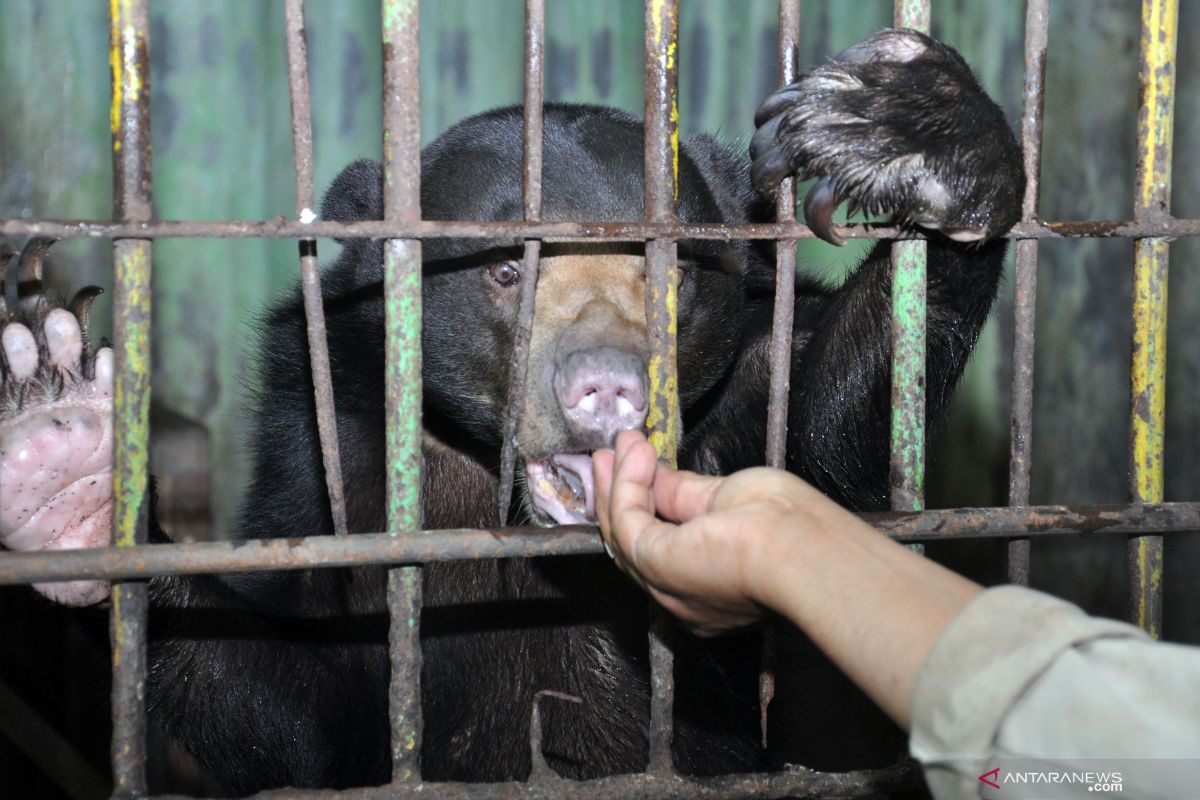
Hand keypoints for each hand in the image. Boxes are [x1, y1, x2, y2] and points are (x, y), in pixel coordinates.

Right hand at [593, 429, 982, 728]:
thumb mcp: (727, 498)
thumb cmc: (787, 525)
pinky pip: (626, 521)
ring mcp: (666, 586)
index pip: (664, 544)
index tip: (638, 466)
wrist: (799, 547)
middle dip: (619, 494)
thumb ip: (684, 492)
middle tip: (610, 455)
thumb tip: (654, 475)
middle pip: (634, 543)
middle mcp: (684, 596)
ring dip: (617, 484)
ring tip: (619, 444)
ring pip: (623, 533)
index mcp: (711, 585)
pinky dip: (625, 484)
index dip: (645, 503)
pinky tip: (633, 454)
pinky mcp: (655, 565)